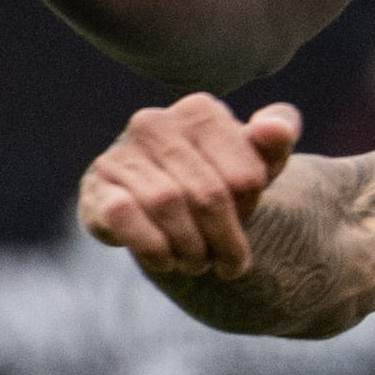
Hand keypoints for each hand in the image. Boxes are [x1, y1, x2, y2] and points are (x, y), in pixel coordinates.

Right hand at [80, 95, 302, 282]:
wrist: (164, 204)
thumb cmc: (221, 176)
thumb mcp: (260, 160)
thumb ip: (279, 136)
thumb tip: (275, 128)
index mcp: (200, 111)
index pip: (244, 175)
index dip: (251, 209)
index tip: (247, 219)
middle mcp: (154, 123)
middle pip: (209, 195)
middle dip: (225, 239)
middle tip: (230, 264)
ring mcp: (119, 154)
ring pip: (168, 206)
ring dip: (190, 248)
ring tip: (199, 263)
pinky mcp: (95, 188)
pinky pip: (123, 216)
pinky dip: (151, 245)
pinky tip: (165, 260)